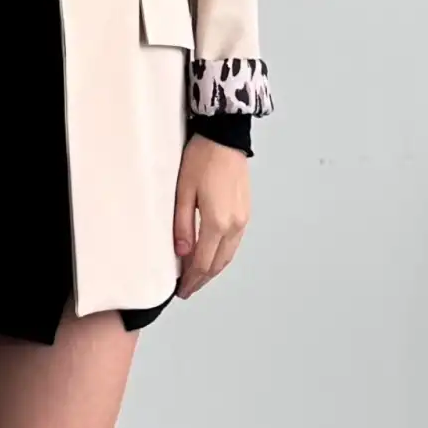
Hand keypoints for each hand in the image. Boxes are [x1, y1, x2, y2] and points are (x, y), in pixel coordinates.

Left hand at [171, 134, 250, 297]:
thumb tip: (181, 252)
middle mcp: (234, 224)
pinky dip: (222, 255)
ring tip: (197, 277)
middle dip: (202, 279)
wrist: (225, 137)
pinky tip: (212, 256)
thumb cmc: (202, 158)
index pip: (202, 262)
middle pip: (217, 264)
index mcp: (217, 221)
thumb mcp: (183, 191)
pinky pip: (234, 243)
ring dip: (213, 269)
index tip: (182, 289)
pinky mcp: (245, 212)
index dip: (191, 280)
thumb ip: (182, 225)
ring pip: (228, 256)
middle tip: (188, 289)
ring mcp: (243, 219)